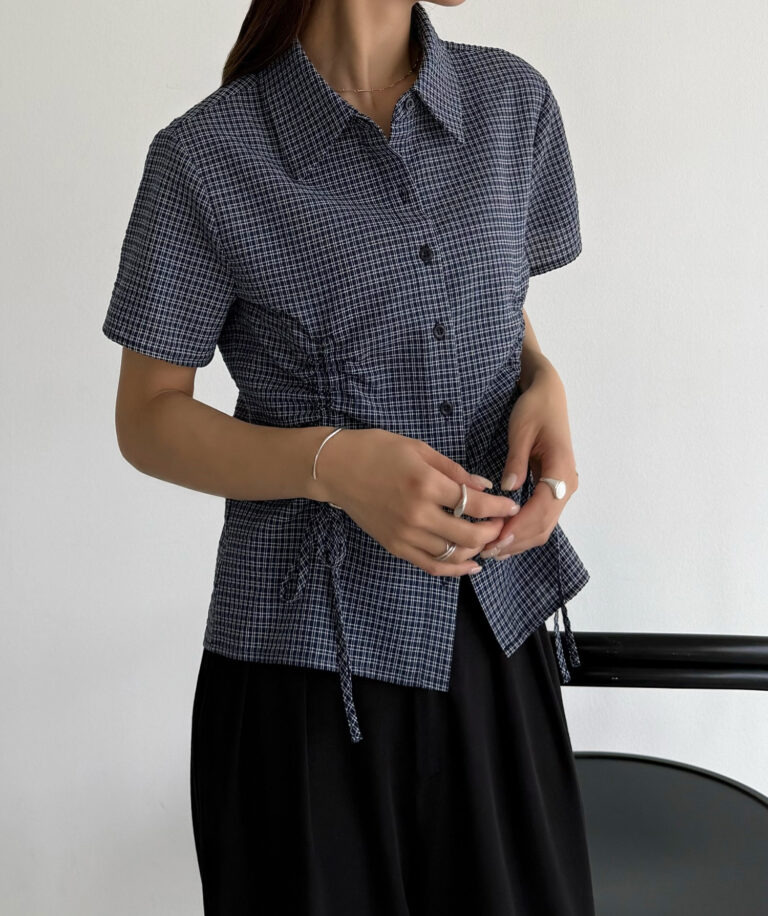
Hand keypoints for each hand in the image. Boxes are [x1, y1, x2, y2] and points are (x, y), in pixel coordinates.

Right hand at [310, 428, 521, 577]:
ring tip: (488, 542)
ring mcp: (405, 534)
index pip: (474, 504)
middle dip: (493, 532)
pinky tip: (470, 564)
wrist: (336, 469)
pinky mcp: (395, 546)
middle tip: (503, 525)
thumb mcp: (420, 449)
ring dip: (476, 551)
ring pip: (452, 555)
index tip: (511, 506)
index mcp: (426, 484)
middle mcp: (417, 514)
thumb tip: (485, 487)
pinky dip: (453, 568)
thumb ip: (455, 471)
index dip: (499, 508)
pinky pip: (430, 565)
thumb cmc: (378, 450)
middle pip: (469, 536)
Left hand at [479, 364, 578, 559]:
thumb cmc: (534, 409)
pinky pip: (541, 519)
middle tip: (487, 552)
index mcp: (561, 470)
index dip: (519, 528)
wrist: (549, 396)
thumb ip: (515, 460)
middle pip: (544, 525)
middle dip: (516, 541)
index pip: (541, 509)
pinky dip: (524, 533)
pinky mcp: (554, 491)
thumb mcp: (521, 430)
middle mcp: (567, 485)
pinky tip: (503, 540)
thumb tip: (508, 489)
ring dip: (520, 541)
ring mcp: (563, 490)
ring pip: (544, 527)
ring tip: (491, 551)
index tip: (496, 539)